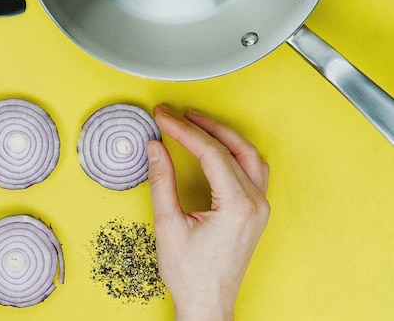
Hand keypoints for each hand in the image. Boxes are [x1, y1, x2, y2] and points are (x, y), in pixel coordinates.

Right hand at [147, 105, 269, 320]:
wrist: (208, 302)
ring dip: (223, 135)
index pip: (211, 152)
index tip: (163, 117)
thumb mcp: (168, 224)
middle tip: (176, 113)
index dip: (183, 130)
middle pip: (233, 147)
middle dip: (203, 125)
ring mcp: (259, 208)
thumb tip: (156, 148)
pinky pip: (252, 170)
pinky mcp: (255, 212)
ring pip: (248, 155)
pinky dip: (233, 152)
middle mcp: (255, 204)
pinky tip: (216, 147)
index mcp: (236, 205)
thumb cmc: (190, 273)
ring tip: (196, 122)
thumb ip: (162, 181)